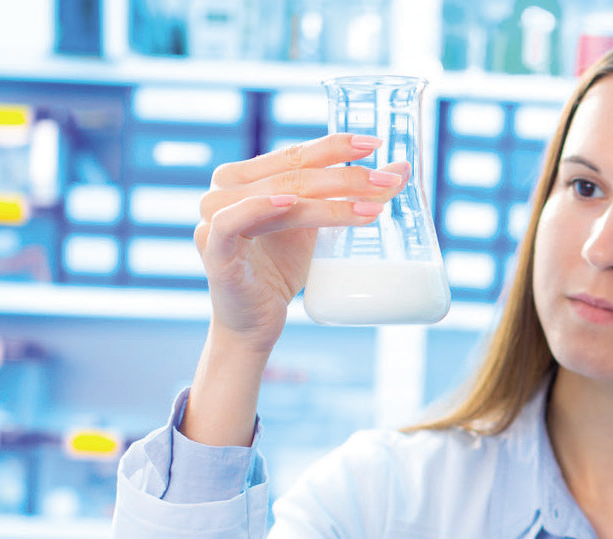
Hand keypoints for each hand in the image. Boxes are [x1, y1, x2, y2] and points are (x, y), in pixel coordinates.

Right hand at [194, 133, 409, 352]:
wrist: (254, 321)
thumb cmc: (281, 269)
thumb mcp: (317, 227)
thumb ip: (348, 196)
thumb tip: (400, 171)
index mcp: (244, 176)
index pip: (295, 155)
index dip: (335, 146)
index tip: (376, 143)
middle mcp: (224, 189)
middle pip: (294, 176)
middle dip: (345, 177)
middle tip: (386, 182)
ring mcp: (214, 217)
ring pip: (279, 198)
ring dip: (329, 202)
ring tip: (372, 207)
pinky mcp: (212, 248)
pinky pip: (235, 221)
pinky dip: (260, 208)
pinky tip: (291, 204)